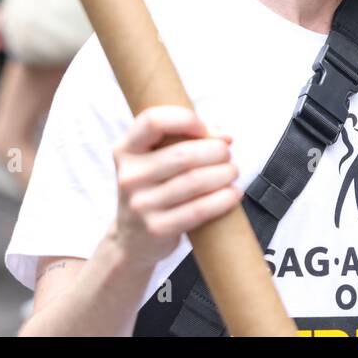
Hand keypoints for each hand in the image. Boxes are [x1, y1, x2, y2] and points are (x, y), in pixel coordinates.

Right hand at [109, 105, 240, 267]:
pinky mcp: (157, 228)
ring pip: (195, 181)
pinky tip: (233, 193)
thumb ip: (184, 138)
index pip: (153, 121)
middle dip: (216, 151)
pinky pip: (199, 210)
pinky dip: (223, 199)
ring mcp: (141, 204)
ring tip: (232, 172)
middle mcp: (129, 175)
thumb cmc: (153, 187)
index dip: (185, 119)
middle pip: (183, 154)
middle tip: (227, 155)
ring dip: (224, 173)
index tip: (205, 128)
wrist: (132, 238)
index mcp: (125, 149)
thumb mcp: (154, 158)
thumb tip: (224, 136)